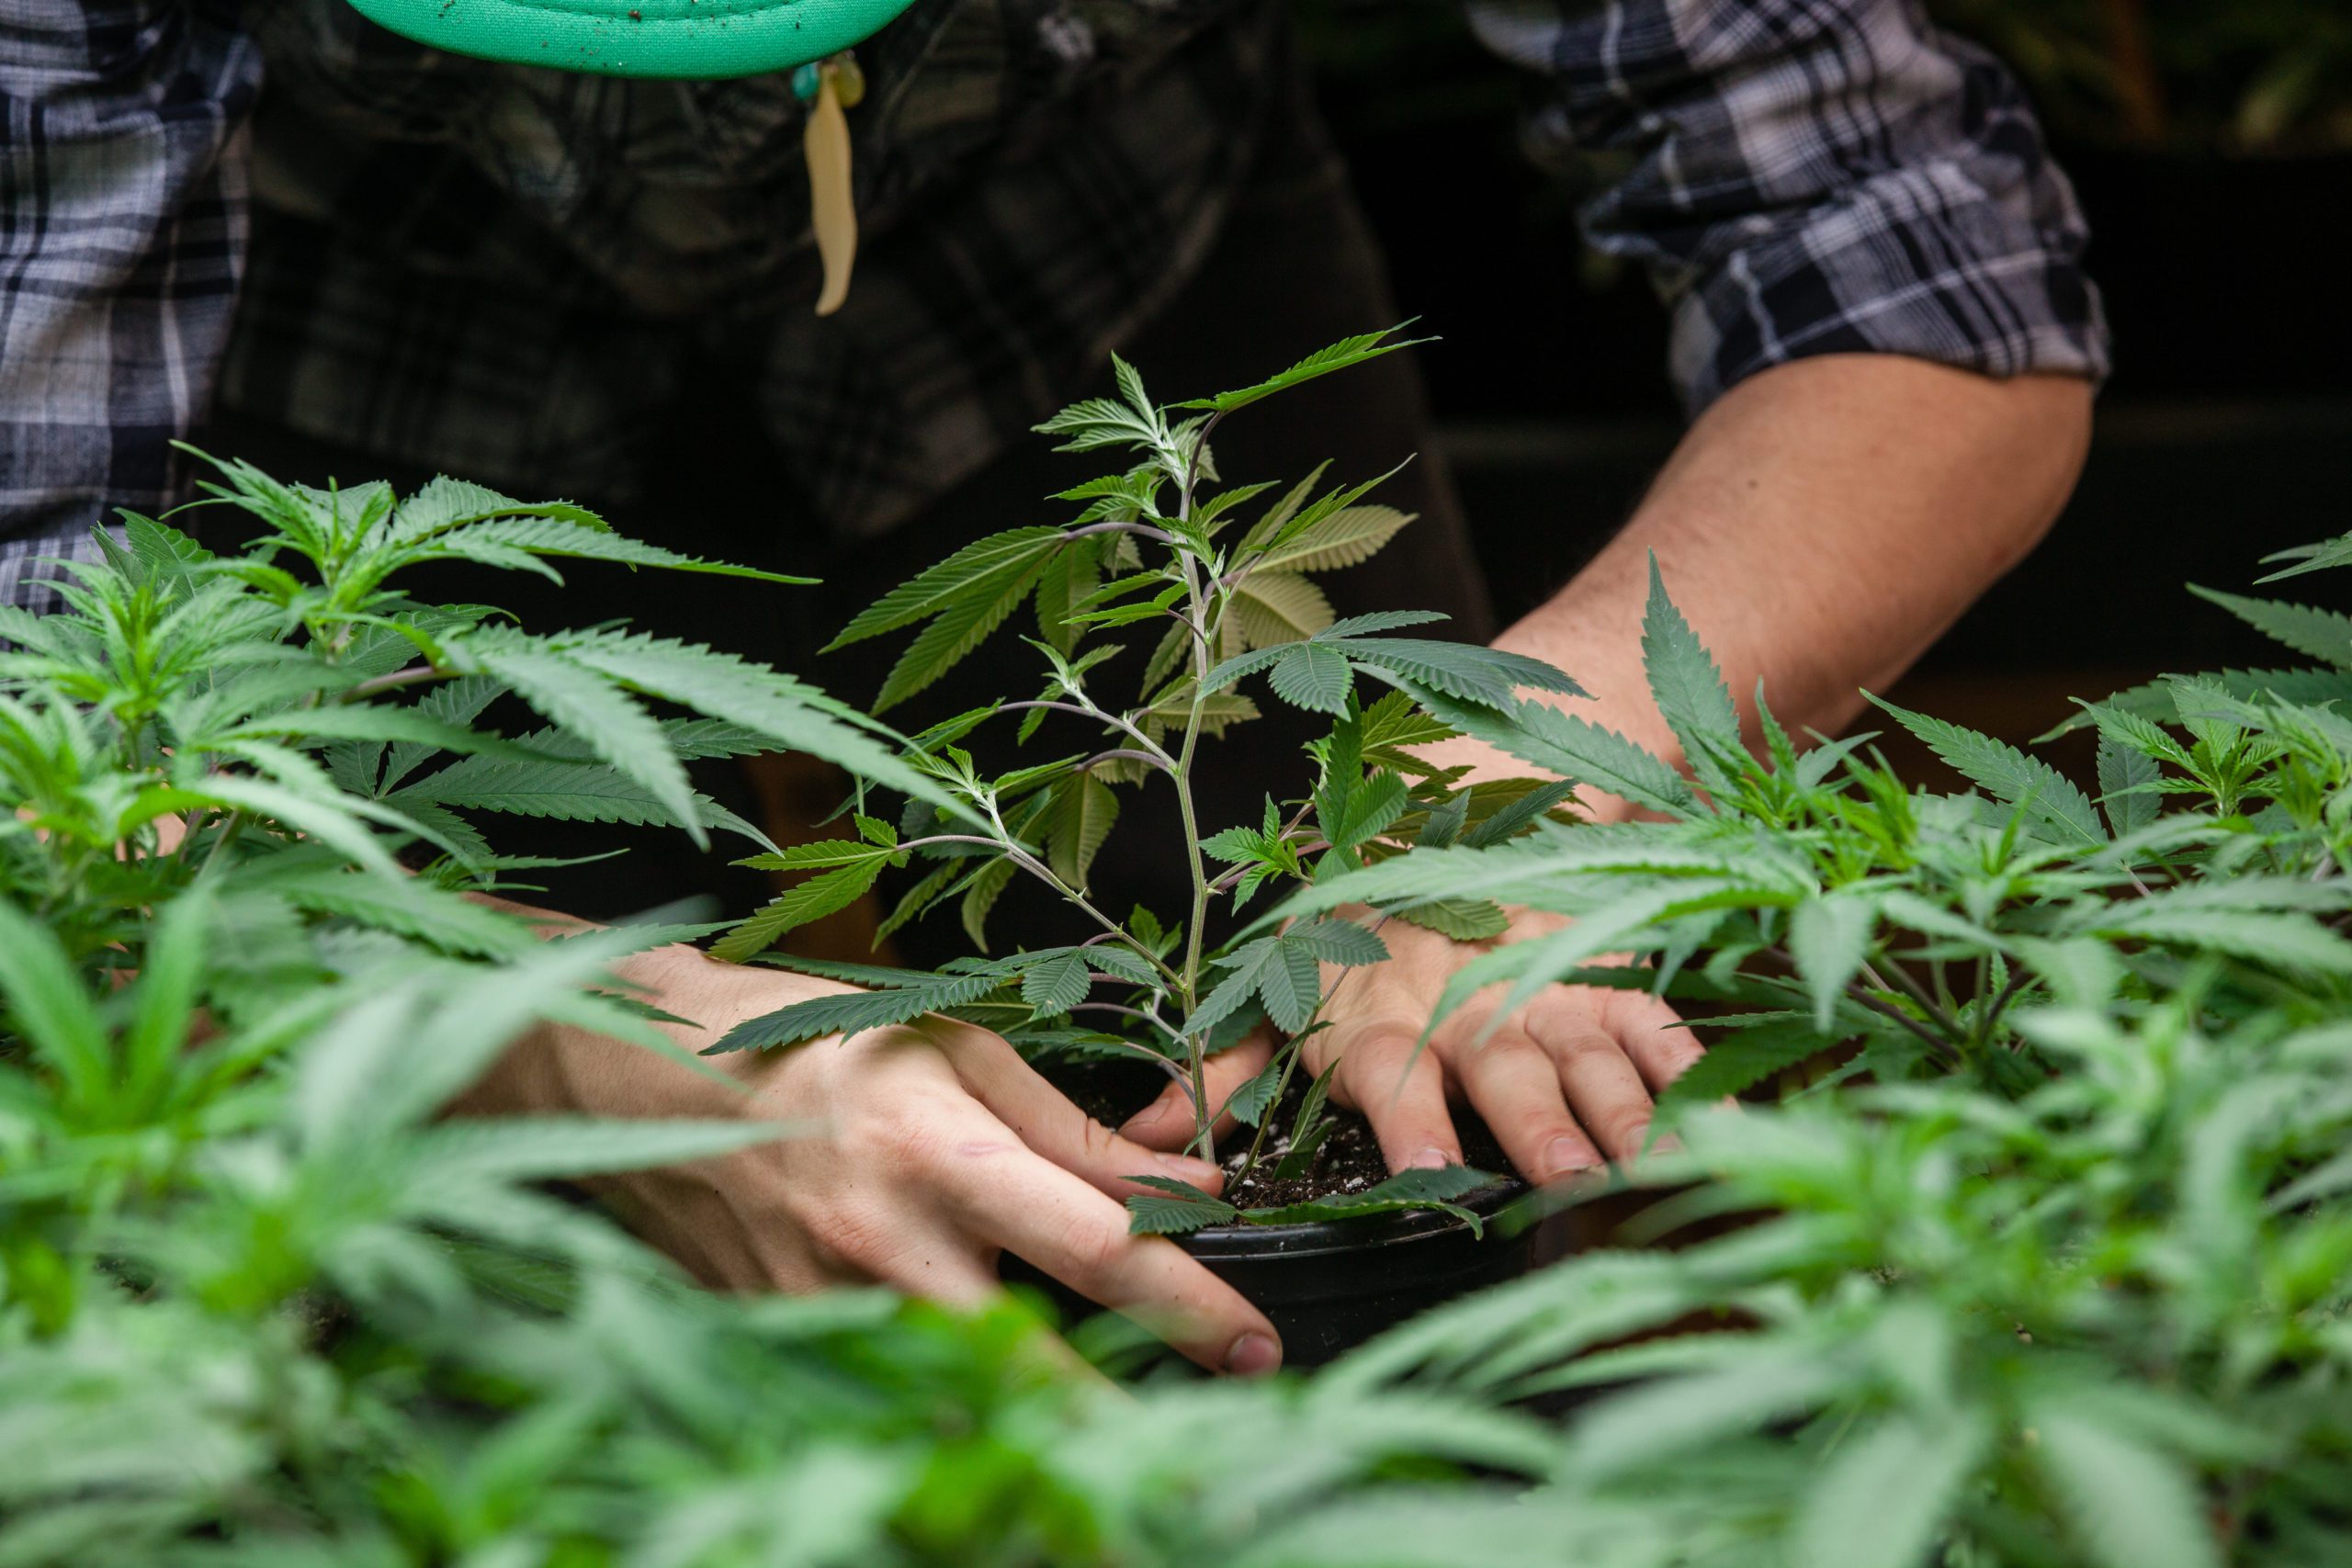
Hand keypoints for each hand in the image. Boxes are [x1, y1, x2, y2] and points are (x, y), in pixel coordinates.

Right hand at [457, 944, 1283, 1375]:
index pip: (1095, 1247)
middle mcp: (887, 1245)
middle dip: (1131, 1418)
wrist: (635, 1081)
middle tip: (1213, 1437)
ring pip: (965, 1397)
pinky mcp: (787, 1343)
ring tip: (1126, 1436)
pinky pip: (894, 1390)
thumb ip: (1069, 1131)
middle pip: (1038, 1366)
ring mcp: (829, 1309)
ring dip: (1048, 1424)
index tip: (1257, 1345)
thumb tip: (1186, 1193)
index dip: (1189, 1304)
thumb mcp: (952, 1048)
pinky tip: (1001, 1411)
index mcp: (941, 1151)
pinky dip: (955, 1405)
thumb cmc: (811, 1042)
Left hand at [1123, 907, 1701, 1183]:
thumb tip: (1145, 1133)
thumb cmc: (1355, 938)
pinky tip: (1729, 1111)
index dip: (1407, 1121)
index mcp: (1380, 1017)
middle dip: (1536, 1121)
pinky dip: (1693, 1060)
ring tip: (1657, 1162)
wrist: (1447, 812)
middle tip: (1566, 1180)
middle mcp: (1466, 1001)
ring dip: (1623, 1105)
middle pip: (1503, 1062)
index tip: (1426, 1174)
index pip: (1392, 1071)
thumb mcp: (1283, 987)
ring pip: (1587, 1045)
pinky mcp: (1606, 967)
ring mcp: (1545, 982)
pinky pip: (1656, 1016)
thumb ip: (1229, 1063)